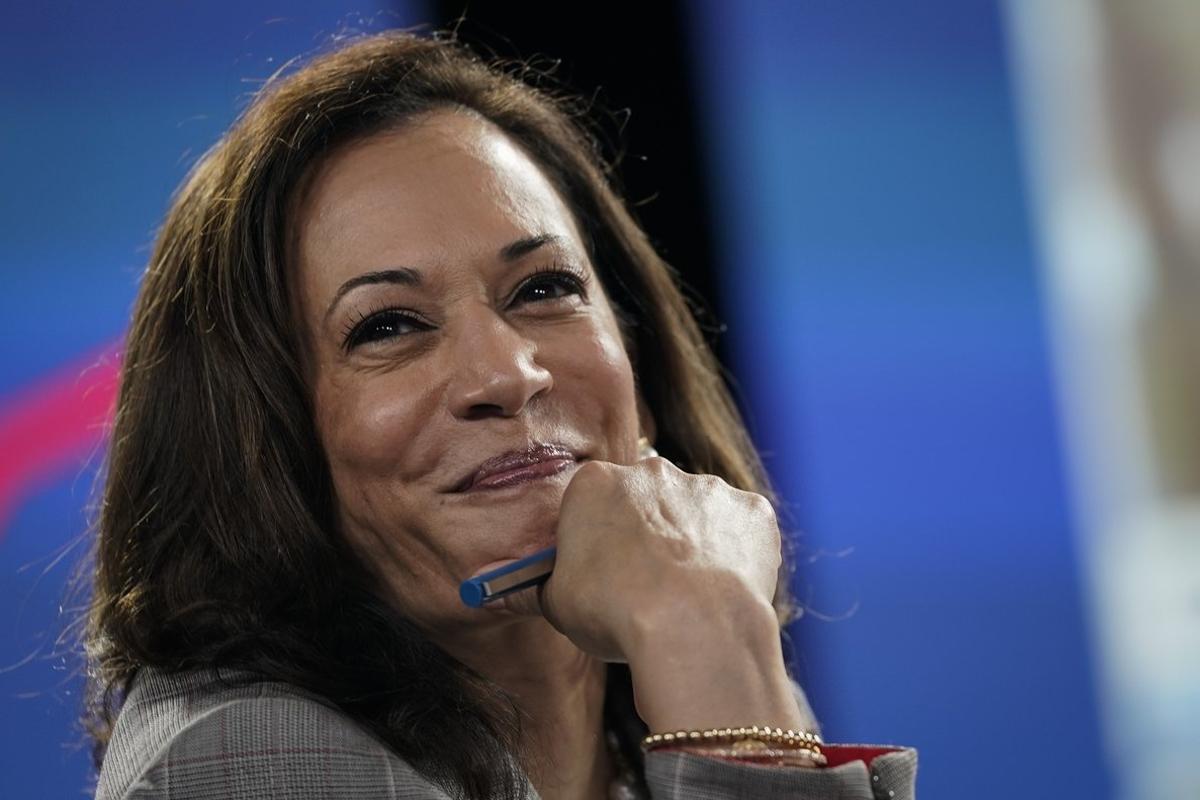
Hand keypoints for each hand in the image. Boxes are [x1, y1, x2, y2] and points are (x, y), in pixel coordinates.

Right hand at [500, 456, 782, 662]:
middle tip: (648, 583)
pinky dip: (737, 555)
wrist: (691, 626)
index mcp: (595, 483)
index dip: (596, 539)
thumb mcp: (556, 604)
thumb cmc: (615, 612)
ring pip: (697, 512)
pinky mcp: (752, 511)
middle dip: (647, 533)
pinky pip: (742, 530)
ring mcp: (707, 487)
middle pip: (646, 499)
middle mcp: (652, 472)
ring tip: (691, 595)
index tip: (601, 571)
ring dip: (693, 542)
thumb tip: (543, 589)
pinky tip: (727, 591)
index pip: (591, 502)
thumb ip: (551, 583)